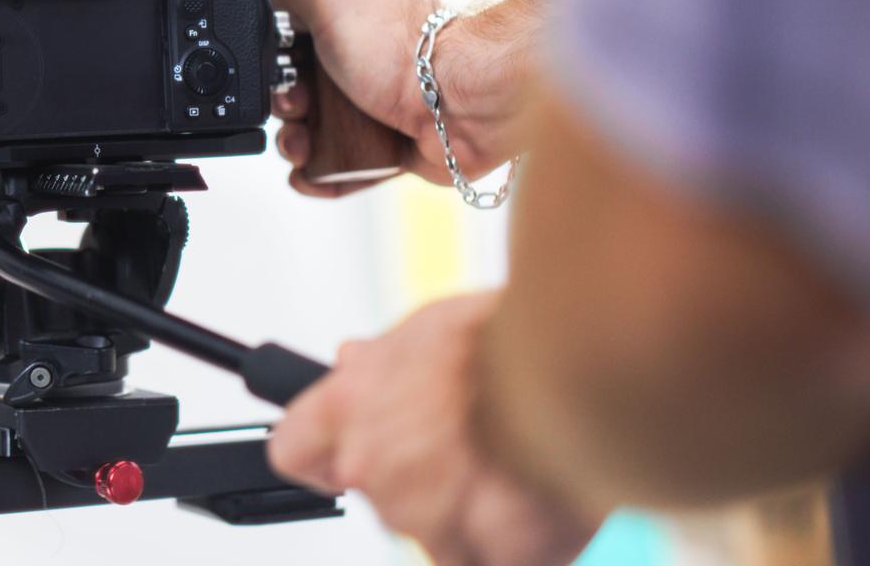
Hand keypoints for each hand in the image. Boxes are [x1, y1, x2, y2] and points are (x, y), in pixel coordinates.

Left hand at [268, 293, 602, 565]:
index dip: (319, 453)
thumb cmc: (501, 337)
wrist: (576, 366)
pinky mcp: (491, 551)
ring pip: (434, 528)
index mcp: (349, 407)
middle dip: (414, 472)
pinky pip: (489, 556)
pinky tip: (535, 497)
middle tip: (462, 438)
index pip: (293, 450)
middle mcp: (375, 468)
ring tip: (512, 458)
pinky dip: (512, 539)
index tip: (339, 450)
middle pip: (378, 491)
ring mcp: (429, 518)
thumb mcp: (423, 327)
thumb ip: (381, 362)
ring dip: (465, 505)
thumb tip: (354, 362)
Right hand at [270, 0, 519, 196]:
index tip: (273, 57)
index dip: (278, 39)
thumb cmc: (402, 45)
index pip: (302, 14)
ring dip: (294, 138)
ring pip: (316, 122)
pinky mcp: (388, 141)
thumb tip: (265, 4)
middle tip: (292, 103)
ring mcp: (378, 95)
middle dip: (283, 97)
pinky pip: (341, 160)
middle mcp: (370, 45)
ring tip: (299, 146)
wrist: (458, 107)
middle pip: (300, 76)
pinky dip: (318, 171)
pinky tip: (307, 173)